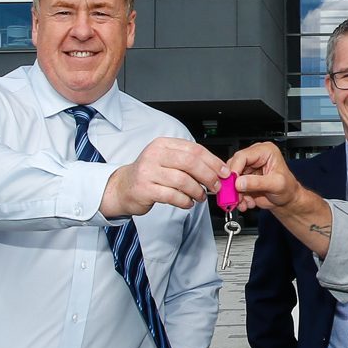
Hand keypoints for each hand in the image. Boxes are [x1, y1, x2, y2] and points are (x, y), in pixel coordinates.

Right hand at [100, 137, 225, 216]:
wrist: (123, 187)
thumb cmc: (149, 174)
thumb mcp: (167, 160)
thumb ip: (188, 162)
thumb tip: (216, 170)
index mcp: (163, 144)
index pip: (194, 149)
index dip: (213, 161)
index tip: (223, 172)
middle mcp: (155, 155)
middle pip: (190, 163)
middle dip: (208, 176)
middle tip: (216, 186)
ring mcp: (148, 171)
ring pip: (183, 180)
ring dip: (197, 191)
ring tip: (200, 196)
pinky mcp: (145, 189)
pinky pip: (172, 196)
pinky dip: (185, 201)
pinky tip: (187, 203)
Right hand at [226, 141, 302, 211]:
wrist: (288, 200)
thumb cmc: (288, 188)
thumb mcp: (276, 184)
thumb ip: (258, 183)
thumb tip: (240, 183)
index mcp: (265, 151)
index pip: (242, 156)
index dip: (235, 169)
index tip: (233, 183)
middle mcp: (255, 157)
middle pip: (234, 166)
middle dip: (234, 184)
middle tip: (236, 195)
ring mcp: (248, 169)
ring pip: (231, 179)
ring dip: (236, 193)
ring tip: (244, 202)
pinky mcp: (244, 179)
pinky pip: (233, 188)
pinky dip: (238, 197)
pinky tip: (247, 203)